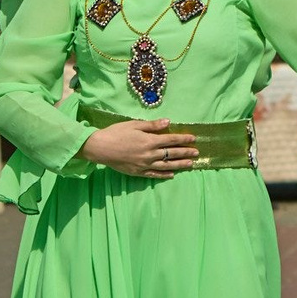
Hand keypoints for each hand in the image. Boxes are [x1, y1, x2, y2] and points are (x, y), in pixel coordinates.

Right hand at [80, 118, 198, 178]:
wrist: (100, 148)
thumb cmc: (116, 133)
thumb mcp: (134, 125)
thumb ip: (152, 125)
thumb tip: (168, 122)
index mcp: (150, 141)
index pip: (171, 140)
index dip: (183, 139)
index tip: (193, 138)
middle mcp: (150, 154)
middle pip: (172, 153)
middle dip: (186, 152)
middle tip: (197, 153)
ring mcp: (145, 165)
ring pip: (167, 165)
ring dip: (180, 165)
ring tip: (190, 164)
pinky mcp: (138, 172)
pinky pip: (154, 174)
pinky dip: (164, 174)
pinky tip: (172, 174)